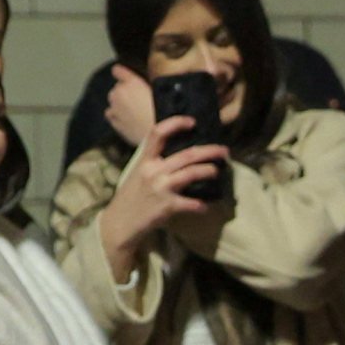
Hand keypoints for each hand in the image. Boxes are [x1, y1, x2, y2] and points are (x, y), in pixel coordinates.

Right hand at [99, 122, 229, 281]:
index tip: (191, 121)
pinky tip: (205, 206)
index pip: (158, 133)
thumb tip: (179, 153)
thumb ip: (155, 161)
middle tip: (224, 151)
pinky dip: (200, 205)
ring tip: (217, 171)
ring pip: (191, 173)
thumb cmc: (132, 196)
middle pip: (186, 155)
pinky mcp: (167, 206)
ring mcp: (160, 188)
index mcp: (145, 160)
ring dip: (208, 171)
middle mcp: (153, 171)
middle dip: (209, 151)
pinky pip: (191, 203)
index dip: (175, 123)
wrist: (120, 222)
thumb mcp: (138, 172)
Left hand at [105, 62, 156, 151]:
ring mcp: (115, 107)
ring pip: (113, 101)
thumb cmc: (165, 113)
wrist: (160, 134)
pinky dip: (117, 116)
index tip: (122, 75)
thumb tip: (143, 89)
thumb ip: (146, 87)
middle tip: (138, 102)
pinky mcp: (114, 121)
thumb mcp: (160, 93)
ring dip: (120, 104)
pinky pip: (111, 115)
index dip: (120, 73)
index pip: (118, 71)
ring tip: (134, 113)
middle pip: (117, 88)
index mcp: (132, 82)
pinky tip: (128, 121)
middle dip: (124, 93)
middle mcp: (120, 92)